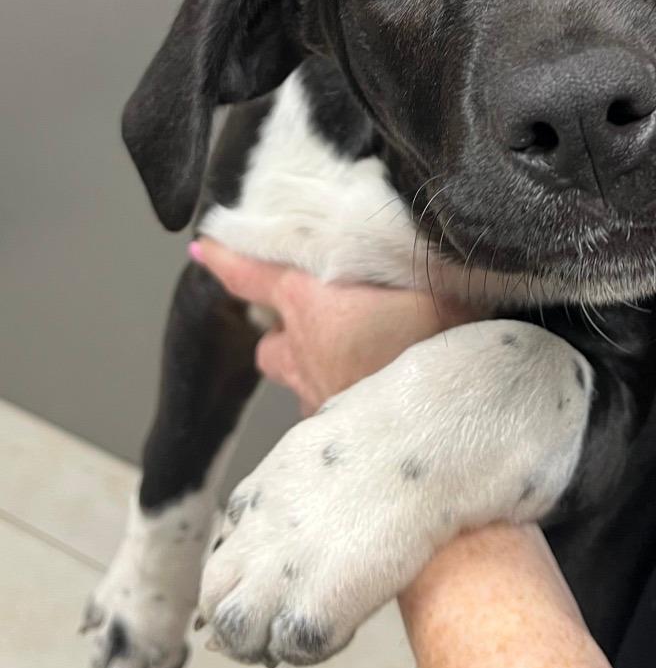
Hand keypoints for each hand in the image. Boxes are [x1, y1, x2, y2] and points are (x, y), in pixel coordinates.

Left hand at [191, 237, 479, 413]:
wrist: (439, 416)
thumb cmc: (434, 341)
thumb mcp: (432, 281)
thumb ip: (412, 259)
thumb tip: (427, 232)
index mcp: (310, 305)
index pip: (251, 276)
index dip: (226, 259)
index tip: (204, 248)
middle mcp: (302, 354)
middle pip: (272, 344)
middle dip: (287, 333)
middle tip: (322, 318)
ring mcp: (316, 399)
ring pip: (298, 381)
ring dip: (315, 369)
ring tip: (356, 359)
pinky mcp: (335, 435)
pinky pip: (326, 414)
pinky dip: (342, 400)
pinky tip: (375, 394)